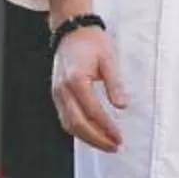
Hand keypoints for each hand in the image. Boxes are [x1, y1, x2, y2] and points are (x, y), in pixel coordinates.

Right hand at [50, 25, 128, 152]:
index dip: (106, 128)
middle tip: (115, 146)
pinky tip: (93, 135)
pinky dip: (78, 131)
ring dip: (87, 138)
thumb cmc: (92, 42)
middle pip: (77, 124)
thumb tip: (122, 106)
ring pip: (69, 125)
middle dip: (97, 139)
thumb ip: (114, 84)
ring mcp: (56, 93)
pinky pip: (65, 118)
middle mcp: (62, 90)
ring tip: (107, 145)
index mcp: (76, 80)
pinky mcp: (57, 95)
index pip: (92, 112)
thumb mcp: (109, 59)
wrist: (72, 30)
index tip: (119, 137)